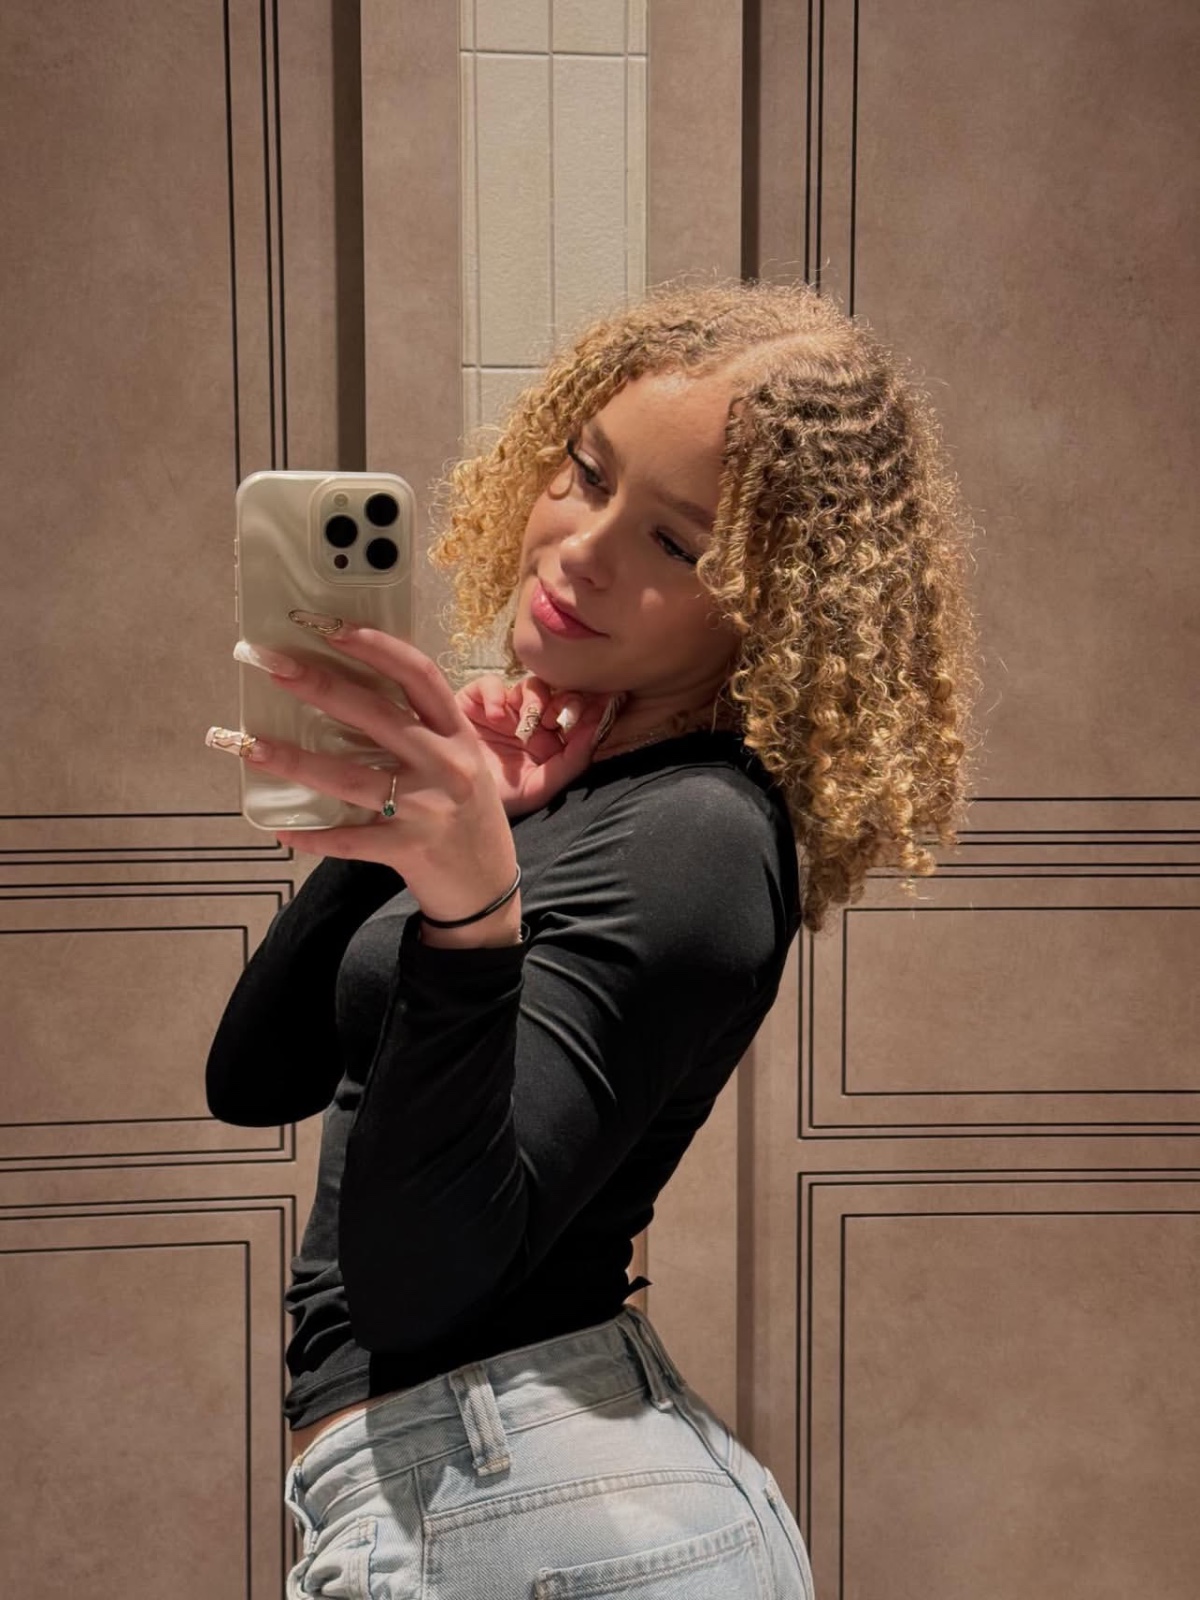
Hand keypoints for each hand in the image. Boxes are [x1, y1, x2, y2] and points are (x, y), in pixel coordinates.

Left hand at [209, 624, 518, 924]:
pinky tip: (280, 830)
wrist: (488, 885)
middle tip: (270, 664)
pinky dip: (313, 835)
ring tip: (249, 746)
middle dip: (318, 685)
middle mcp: (446, 764)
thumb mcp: (463, 762)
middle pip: (374, 714)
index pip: (418, 675)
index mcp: (459, 735)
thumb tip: (352, 696)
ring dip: (293, 760)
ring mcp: (427, 808)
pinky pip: (349, 839)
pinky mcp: (408, 849)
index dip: (375, 646)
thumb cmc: (469, 816)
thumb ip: (424, 732)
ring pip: (348, 777)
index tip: (329, 627)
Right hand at [456, 674, 619, 817]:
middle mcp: (530, 723)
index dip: (589, 711)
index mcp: (549, 743)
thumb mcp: (539, 788)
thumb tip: (595, 731)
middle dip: (565, 701)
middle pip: (557, 696)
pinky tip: (494, 717)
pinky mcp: (475, 701)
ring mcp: (503, 710)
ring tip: (526, 723)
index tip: (602, 708)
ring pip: (531, 686)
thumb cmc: (497, 800)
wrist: (450, 801)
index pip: (576, 718)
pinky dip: (496, 695)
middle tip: (558, 718)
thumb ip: (571, 763)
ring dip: (535, 700)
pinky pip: (491, 684)